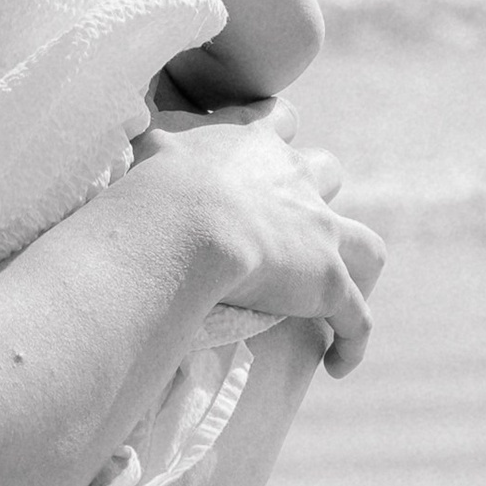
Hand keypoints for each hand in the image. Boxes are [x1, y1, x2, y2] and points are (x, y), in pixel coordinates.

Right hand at [152, 110, 384, 375]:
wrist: (179, 228)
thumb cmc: (152, 185)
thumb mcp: (145, 141)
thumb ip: (143, 130)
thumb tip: (120, 120)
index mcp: (251, 143)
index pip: (277, 120)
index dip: (276, 133)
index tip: (266, 147)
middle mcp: (293, 179)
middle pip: (327, 171)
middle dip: (317, 193)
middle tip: (287, 227)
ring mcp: (318, 232)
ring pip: (364, 244)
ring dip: (355, 268)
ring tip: (335, 298)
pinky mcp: (327, 282)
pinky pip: (356, 318)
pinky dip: (352, 341)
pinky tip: (338, 365)